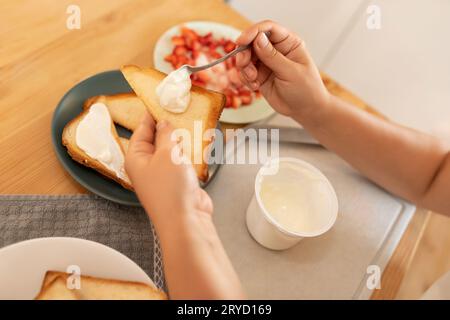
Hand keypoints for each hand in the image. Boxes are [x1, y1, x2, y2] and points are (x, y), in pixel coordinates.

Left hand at [125, 113, 212, 228]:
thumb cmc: (170, 188)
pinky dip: (190, 152)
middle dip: (169, 126)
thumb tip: (163, 122)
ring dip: (182, 139)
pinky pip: (182, 161)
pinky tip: (199, 142)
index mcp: (136, 157)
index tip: (161, 100)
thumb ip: (166, 134)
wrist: (186, 220)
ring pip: (171, 150)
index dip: (152, 114)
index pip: (142, 129)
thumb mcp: (167, 153)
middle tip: (181, 109)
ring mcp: (163, 175)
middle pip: (157, 139)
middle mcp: (147, 166)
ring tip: (192, 122)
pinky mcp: (178, 181)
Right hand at [236, 20, 329, 118]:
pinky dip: (245, 79)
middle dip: (245, 53)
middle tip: (244, 65)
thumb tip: (258, 39)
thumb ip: (273, 56)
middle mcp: (276, 49)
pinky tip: (255, 86)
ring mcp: (267, 62)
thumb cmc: (306, 89)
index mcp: (289, 43)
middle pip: (252, 41)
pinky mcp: (259, 75)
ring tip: (253, 79)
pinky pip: (245, 72)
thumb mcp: (291, 72)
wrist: (305, 110)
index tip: (241, 41)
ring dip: (245, 68)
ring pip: (246, 57)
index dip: (253, 32)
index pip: (268, 29)